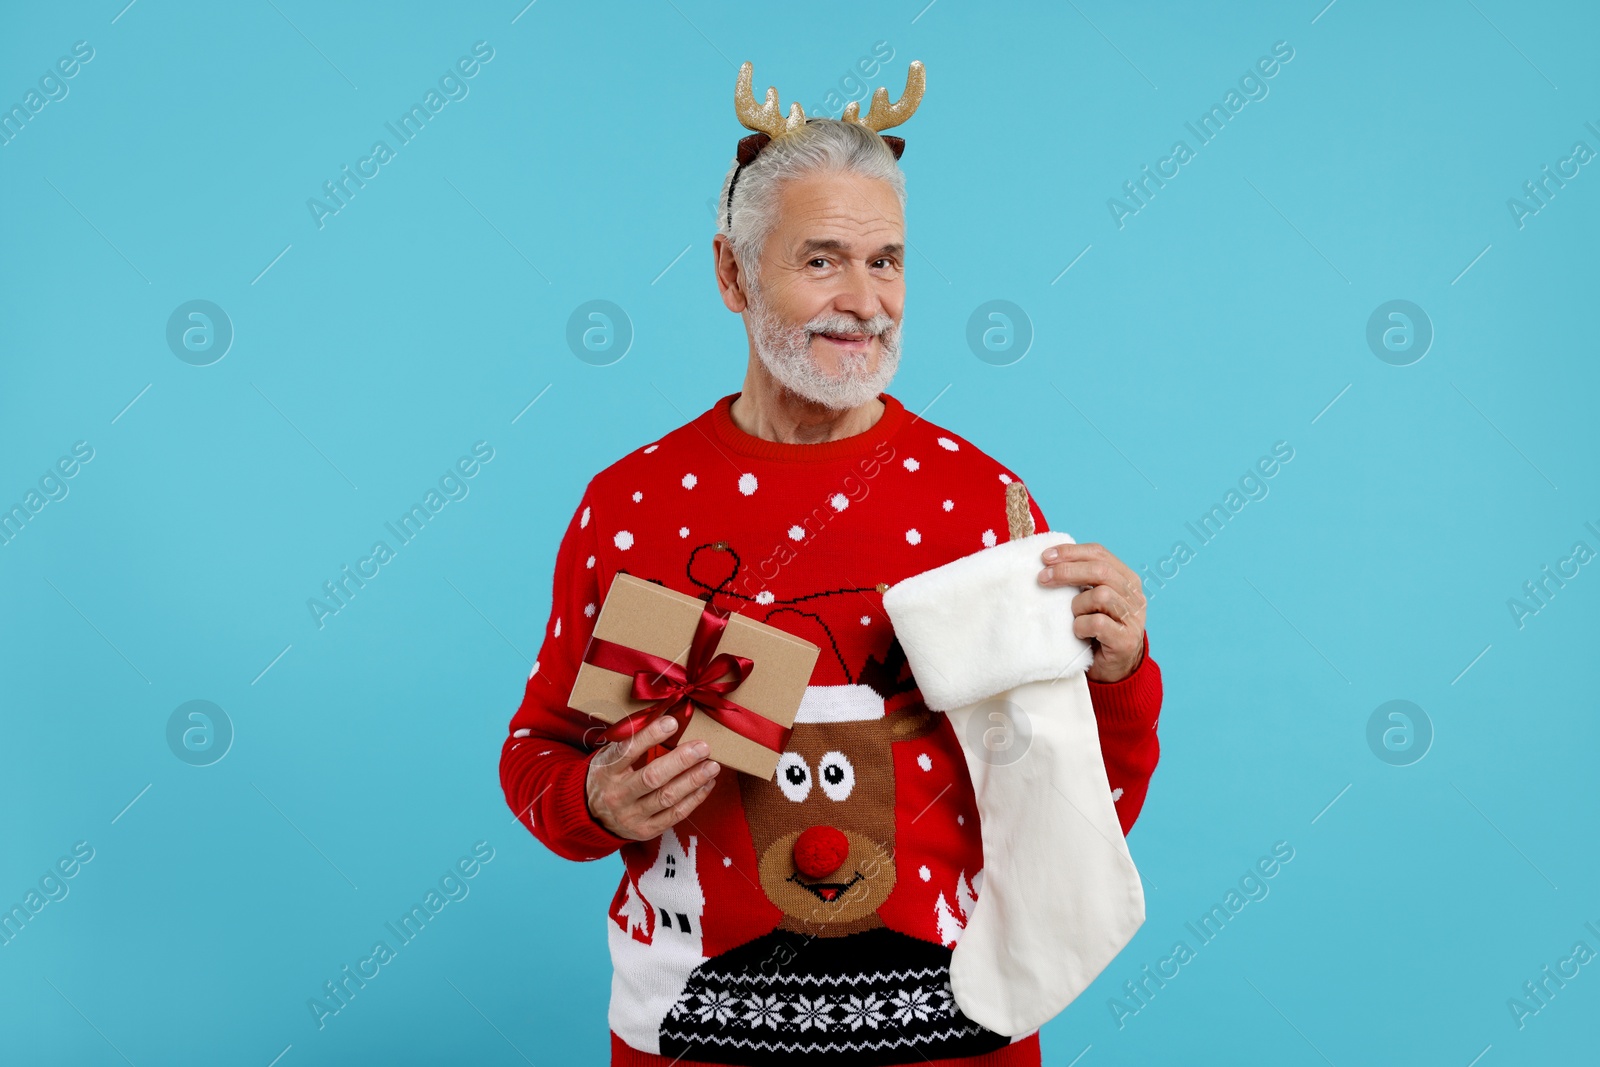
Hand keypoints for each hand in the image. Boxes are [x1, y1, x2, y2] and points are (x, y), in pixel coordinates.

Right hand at [586, 716, 720, 840]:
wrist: (592, 817)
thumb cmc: (607, 777)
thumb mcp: (608, 756)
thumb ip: (631, 741)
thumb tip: (666, 719)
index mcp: (607, 771)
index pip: (628, 751)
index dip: (650, 736)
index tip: (673, 722)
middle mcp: (618, 795)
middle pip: (652, 777)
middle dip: (681, 761)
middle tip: (703, 747)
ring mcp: (632, 815)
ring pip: (667, 797)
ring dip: (693, 780)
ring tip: (712, 766)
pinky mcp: (646, 830)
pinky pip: (675, 815)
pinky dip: (694, 799)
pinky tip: (706, 784)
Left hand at [1037, 542, 1146, 682]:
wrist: (1114, 668)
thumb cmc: (1097, 629)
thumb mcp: (1091, 599)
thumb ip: (1081, 580)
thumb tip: (1048, 560)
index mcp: (1126, 578)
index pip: (1100, 553)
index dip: (1071, 552)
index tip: (1046, 556)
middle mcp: (1134, 595)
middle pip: (1100, 570)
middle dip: (1067, 571)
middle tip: (1043, 578)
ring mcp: (1132, 618)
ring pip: (1101, 595)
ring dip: (1077, 605)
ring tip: (1072, 616)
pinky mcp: (1126, 639)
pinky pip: (1098, 623)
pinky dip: (1081, 626)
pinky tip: (1078, 633)